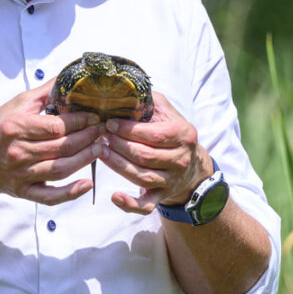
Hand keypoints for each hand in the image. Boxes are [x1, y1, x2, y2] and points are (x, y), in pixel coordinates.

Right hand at [0, 81, 100, 211]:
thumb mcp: (14, 106)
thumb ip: (43, 93)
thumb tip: (67, 76)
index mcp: (14, 128)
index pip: (56, 126)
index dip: (80, 122)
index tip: (94, 117)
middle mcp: (17, 152)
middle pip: (62, 147)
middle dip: (87, 137)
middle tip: (102, 130)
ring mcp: (21, 174)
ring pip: (61, 169)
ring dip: (85, 159)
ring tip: (100, 148)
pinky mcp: (24, 191)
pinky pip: (50, 197)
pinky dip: (70, 193)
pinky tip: (87, 184)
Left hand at [96, 91, 214, 213]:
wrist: (193, 165)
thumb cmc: (172, 131)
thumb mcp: (166, 111)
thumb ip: (148, 101)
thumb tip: (121, 87)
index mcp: (183, 135)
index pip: (153, 135)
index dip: (128, 131)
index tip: (108, 124)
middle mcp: (180, 159)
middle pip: (144, 156)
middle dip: (118, 146)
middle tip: (99, 136)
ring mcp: (172, 180)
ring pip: (141, 177)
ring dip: (117, 165)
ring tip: (99, 153)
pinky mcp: (161, 195)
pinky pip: (146, 205)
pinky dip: (130, 204)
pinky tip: (114, 197)